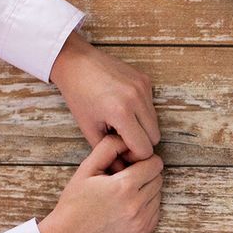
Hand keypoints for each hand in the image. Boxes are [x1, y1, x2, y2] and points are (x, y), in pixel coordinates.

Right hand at [37, 134, 163, 232]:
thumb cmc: (75, 202)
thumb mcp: (86, 169)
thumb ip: (108, 148)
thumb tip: (128, 139)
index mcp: (124, 187)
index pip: (155, 164)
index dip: (143, 160)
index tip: (131, 164)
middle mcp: (136, 205)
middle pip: (158, 179)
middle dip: (146, 174)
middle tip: (125, 178)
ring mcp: (141, 222)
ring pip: (158, 196)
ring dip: (146, 191)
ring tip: (123, 194)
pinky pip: (155, 212)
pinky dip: (146, 207)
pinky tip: (127, 207)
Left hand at [50, 33, 159, 159]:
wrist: (76, 63)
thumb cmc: (78, 96)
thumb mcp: (88, 128)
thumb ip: (107, 151)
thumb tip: (121, 169)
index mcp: (121, 112)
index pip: (144, 148)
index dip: (134, 155)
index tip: (121, 151)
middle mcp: (136, 98)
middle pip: (155, 137)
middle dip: (141, 142)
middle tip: (122, 138)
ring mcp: (143, 87)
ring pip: (155, 122)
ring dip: (142, 127)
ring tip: (121, 123)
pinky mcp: (145, 80)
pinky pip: (151, 106)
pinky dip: (141, 111)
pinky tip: (123, 107)